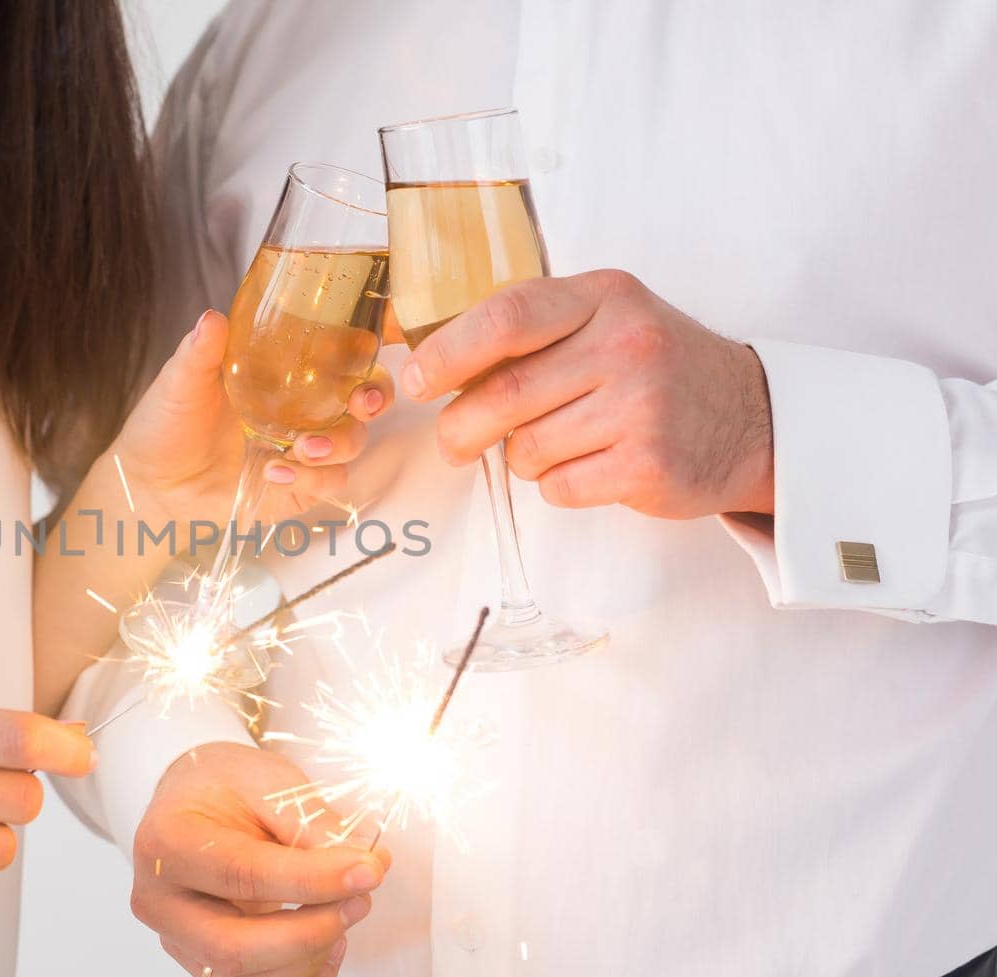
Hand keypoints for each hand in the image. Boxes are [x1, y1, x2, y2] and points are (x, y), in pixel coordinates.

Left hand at [115, 310, 394, 528]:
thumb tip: (211, 318)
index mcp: (285, 374)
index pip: (342, 356)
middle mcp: (304, 409)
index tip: (367, 349)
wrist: (151, 482)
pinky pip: (327, 483)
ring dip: (337, 444)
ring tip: (301, 448)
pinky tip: (275, 472)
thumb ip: (200, 353)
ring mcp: (304, 450)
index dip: (365, 352)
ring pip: (353, 444)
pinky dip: (310, 478)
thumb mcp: (181, 382)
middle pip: (365, 400)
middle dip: (375, 399)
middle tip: (362, 404)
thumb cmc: (167, 422)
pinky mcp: (298, 487)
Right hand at [130, 742, 389, 976]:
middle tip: (361, 898)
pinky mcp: (203, 966)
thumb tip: (364, 867)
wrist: (195, 798)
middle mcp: (159, 902)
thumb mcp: (268, 780)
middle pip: (234, 948)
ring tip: (346, 914)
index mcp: (166, 844)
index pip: (242, 875)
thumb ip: (311, 823)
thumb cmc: (228, 786)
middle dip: (312, 931)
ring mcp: (177, 941)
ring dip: (311, 960)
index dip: (312, 880)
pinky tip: (330, 945)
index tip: (368, 870)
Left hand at [401, 270, 773, 517]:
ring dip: (520, 458)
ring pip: (527, 448)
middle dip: (461, 426)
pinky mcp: (649, 465)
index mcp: (605, 297)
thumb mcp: (606, 319)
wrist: (754, 418)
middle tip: (453, 442)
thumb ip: (534, 331)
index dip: (447, 352)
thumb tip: (434, 364)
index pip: (507, 316)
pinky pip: (560, 486)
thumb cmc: (657, 368)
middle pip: (505, 393)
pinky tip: (592, 466)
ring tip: (554, 445)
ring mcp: (641, 407)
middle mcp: (626, 344)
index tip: (415, 380)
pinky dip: (557, 484)